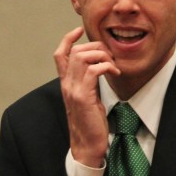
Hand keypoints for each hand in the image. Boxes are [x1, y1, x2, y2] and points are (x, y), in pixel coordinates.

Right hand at [54, 27, 120, 167]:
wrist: (87, 146)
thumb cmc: (90, 123)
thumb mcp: (87, 97)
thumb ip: (88, 82)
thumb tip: (98, 67)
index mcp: (66, 83)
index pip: (60, 54)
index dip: (67, 39)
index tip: (79, 30)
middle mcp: (66, 84)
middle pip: (75, 51)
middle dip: (96, 47)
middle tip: (110, 57)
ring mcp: (73, 90)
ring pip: (83, 57)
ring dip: (102, 55)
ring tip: (113, 65)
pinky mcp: (83, 97)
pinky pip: (94, 70)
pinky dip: (107, 66)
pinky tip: (115, 73)